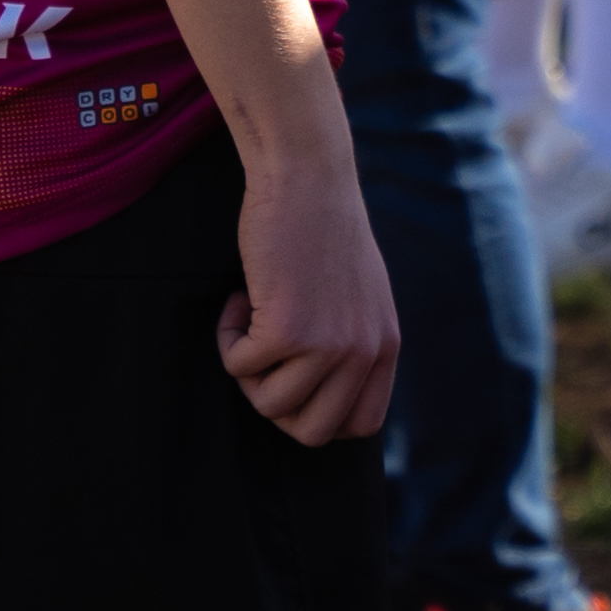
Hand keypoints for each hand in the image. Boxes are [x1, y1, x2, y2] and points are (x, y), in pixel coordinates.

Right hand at [219, 152, 403, 444]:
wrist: (307, 178)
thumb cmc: (323, 230)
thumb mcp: (360, 296)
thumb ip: (352, 343)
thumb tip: (316, 394)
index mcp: (384, 346)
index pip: (360, 426)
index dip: (318, 415)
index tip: (293, 381)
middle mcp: (363, 352)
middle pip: (312, 432)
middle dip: (276, 404)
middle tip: (265, 357)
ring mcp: (328, 345)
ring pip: (269, 405)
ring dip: (247, 370)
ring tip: (251, 320)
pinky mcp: (287, 329)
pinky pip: (238, 366)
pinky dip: (227, 336)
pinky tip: (239, 297)